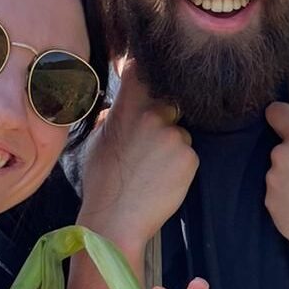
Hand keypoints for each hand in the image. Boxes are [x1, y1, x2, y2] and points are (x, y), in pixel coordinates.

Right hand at [78, 60, 196, 250]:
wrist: (115, 219)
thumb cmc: (104, 182)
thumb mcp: (100, 140)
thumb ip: (115, 116)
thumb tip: (120, 104)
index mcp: (126, 107)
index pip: (141, 69)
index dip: (149, 70)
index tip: (152, 77)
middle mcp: (151, 114)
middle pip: (170, 104)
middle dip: (165, 120)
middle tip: (150, 148)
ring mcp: (172, 134)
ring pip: (181, 132)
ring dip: (173, 146)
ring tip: (153, 170)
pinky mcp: (188, 156)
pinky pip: (189, 153)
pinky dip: (180, 165)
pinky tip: (163, 180)